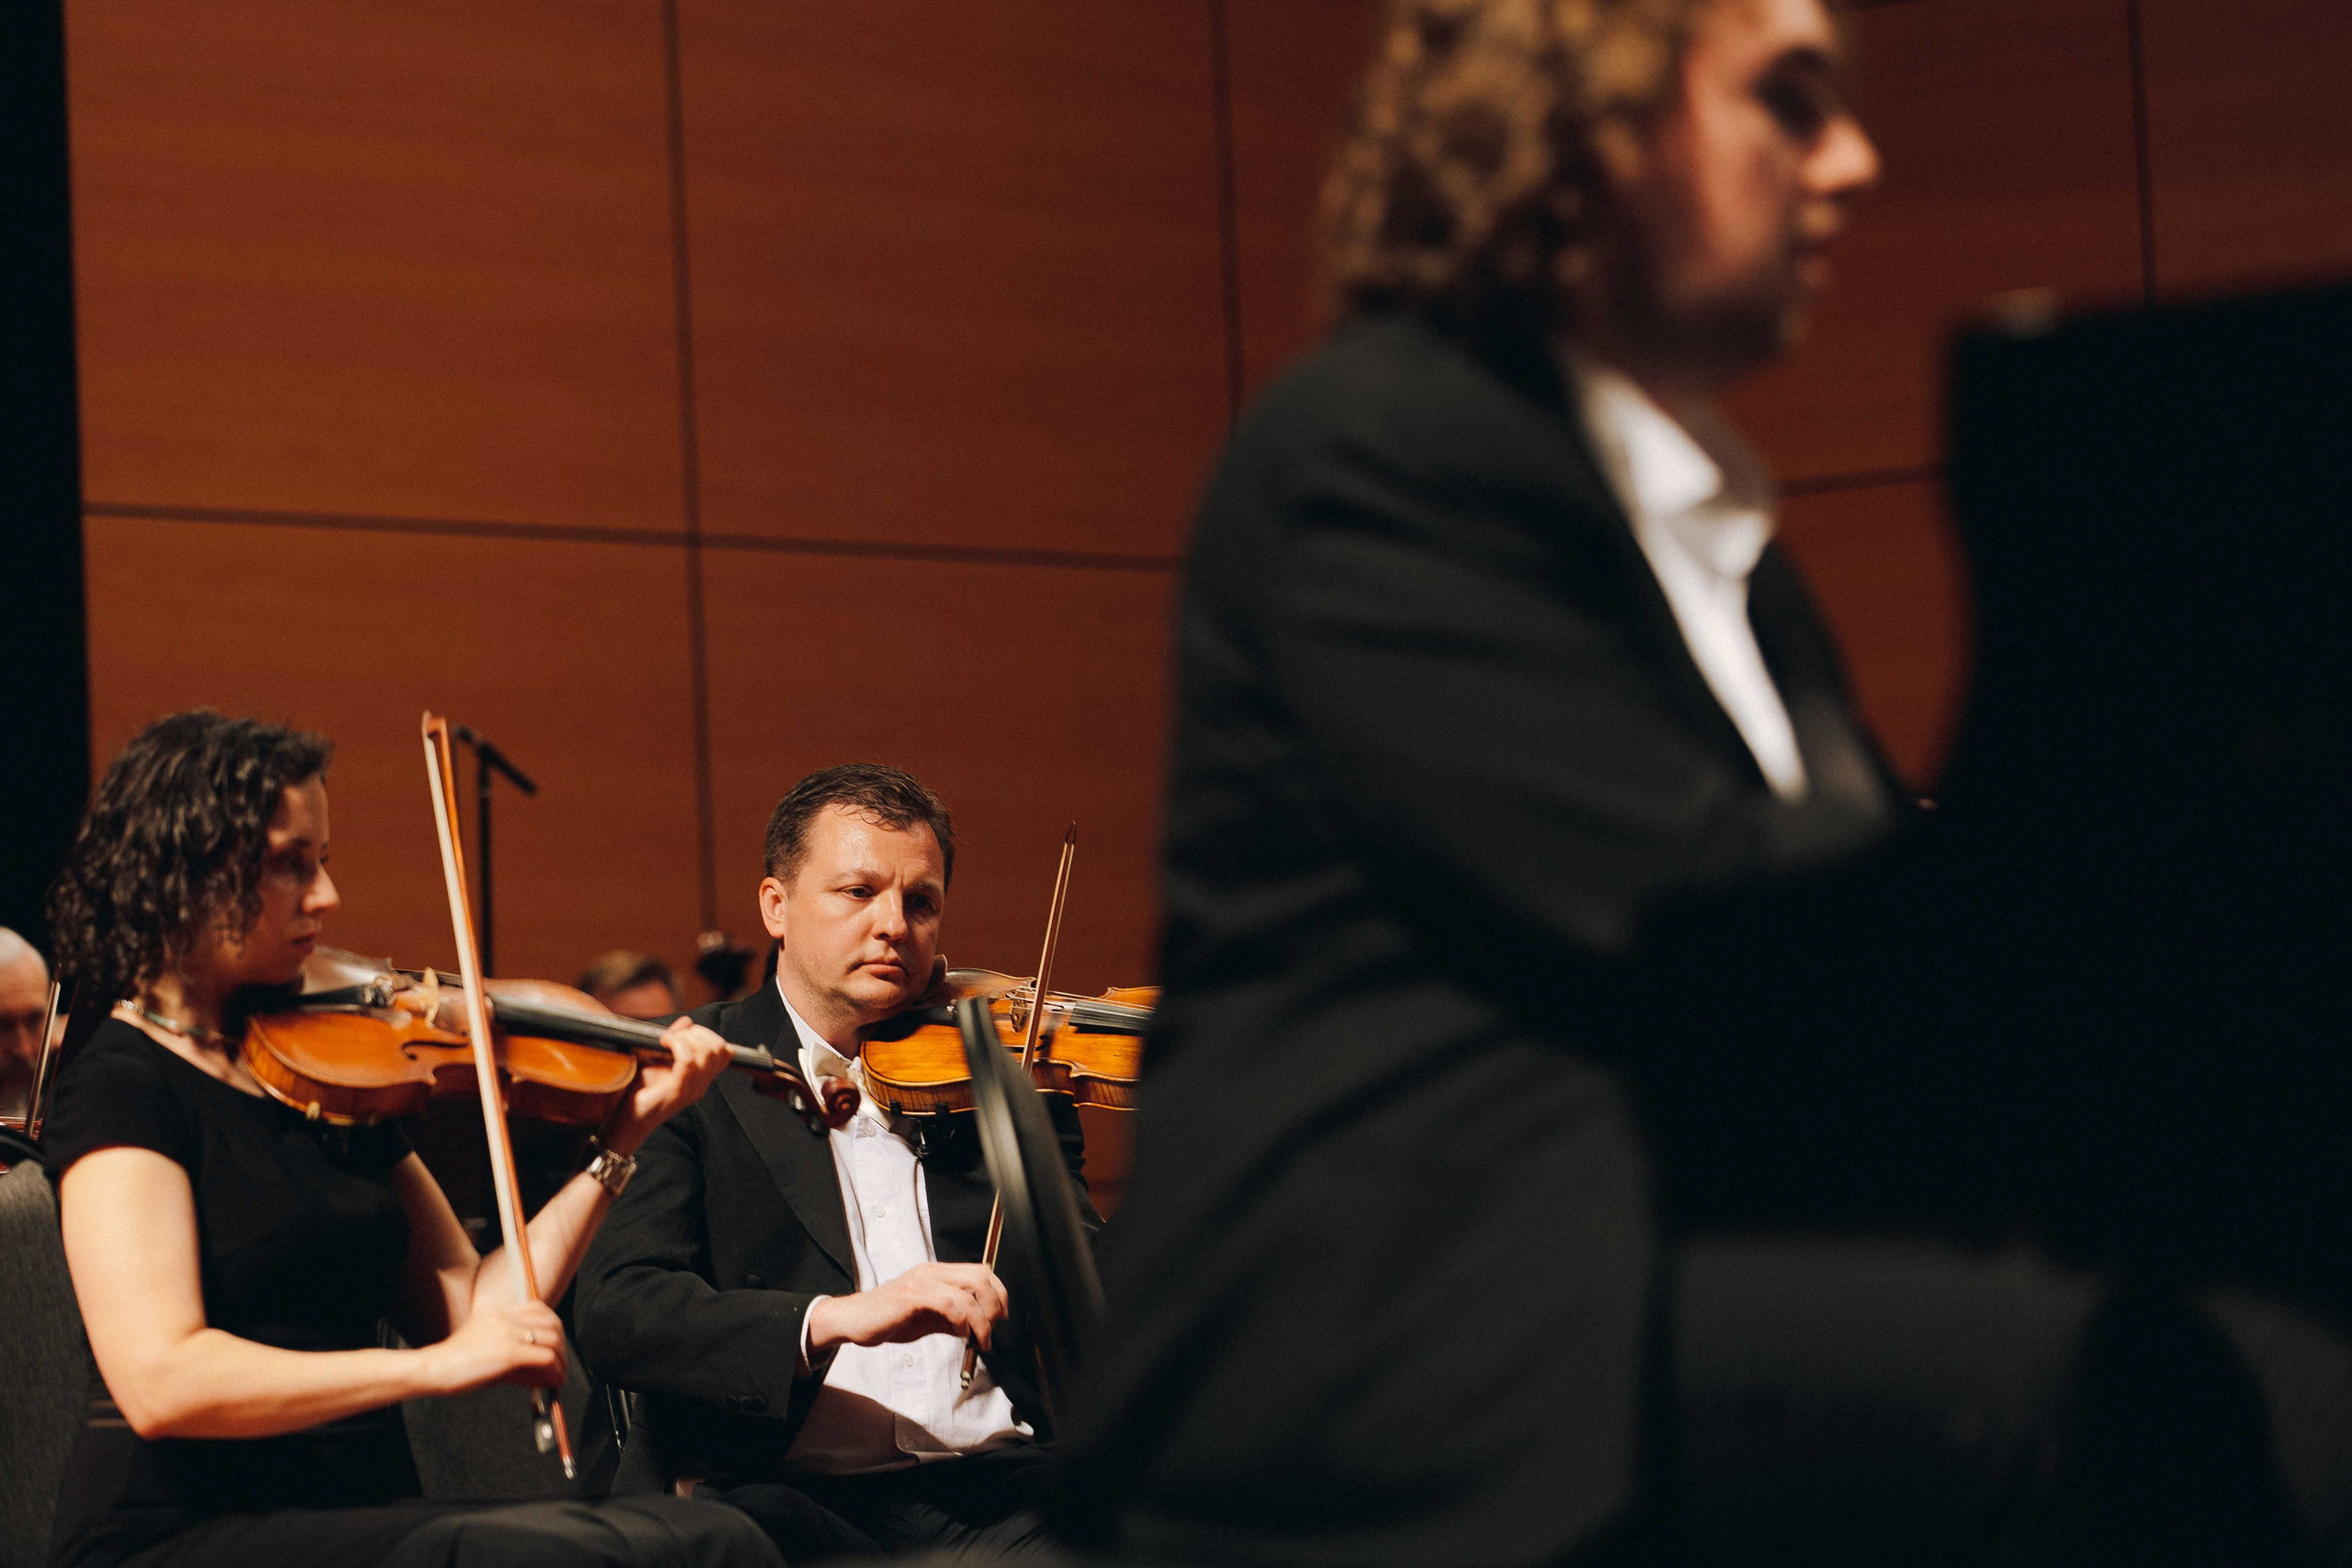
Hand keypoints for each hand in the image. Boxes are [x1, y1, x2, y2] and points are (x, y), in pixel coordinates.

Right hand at [425, 1293, 566, 1394]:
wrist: (433, 1369)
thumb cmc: (455, 1362)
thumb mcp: (488, 1347)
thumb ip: (513, 1351)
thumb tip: (541, 1368)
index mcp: (499, 1312)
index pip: (539, 1308)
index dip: (553, 1327)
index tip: (555, 1345)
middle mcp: (506, 1318)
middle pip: (552, 1323)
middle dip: (562, 1346)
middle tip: (560, 1364)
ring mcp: (509, 1333)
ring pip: (554, 1340)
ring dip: (561, 1361)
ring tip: (557, 1376)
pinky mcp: (509, 1352)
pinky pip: (546, 1358)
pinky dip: (554, 1371)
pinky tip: (551, 1382)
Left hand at [601, 1020, 732, 1154]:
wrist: (626, 1119)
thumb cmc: (640, 1091)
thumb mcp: (659, 1059)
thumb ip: (675, 1041)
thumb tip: (686, 1021)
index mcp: (700, 1078)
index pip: (724, 1051)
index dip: (707, 1034)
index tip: (684, 1033)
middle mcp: (701, 1085)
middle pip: (719, 1048)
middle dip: (698, 1032)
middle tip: (674, 1036)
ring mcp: (691, 1089)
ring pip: (707, 1052)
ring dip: (686, 1037)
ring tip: (667, 1040)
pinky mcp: (677, 1091)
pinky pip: (688, 1061)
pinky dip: (677, 1044)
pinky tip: (662, 1043)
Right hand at [806, 1263, 1007, 1353]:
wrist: (854, 1320)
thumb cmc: (888, 1319)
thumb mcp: (927, 1318)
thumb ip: (952, 1318)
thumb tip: (977, 1327)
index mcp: (937, 1273)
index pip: (980, 1271)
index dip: (998, 1292)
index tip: (1002, 1316)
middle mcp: (932, 1272)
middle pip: (980, 1277)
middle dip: (995, 1305)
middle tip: (993, 1330)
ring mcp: (921, 1282)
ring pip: (968, 1293)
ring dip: (981, 1320)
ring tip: (979, 1339)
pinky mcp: (912, 1296)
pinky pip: (948, 1303)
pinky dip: (961, 1320)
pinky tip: (959, 1333)